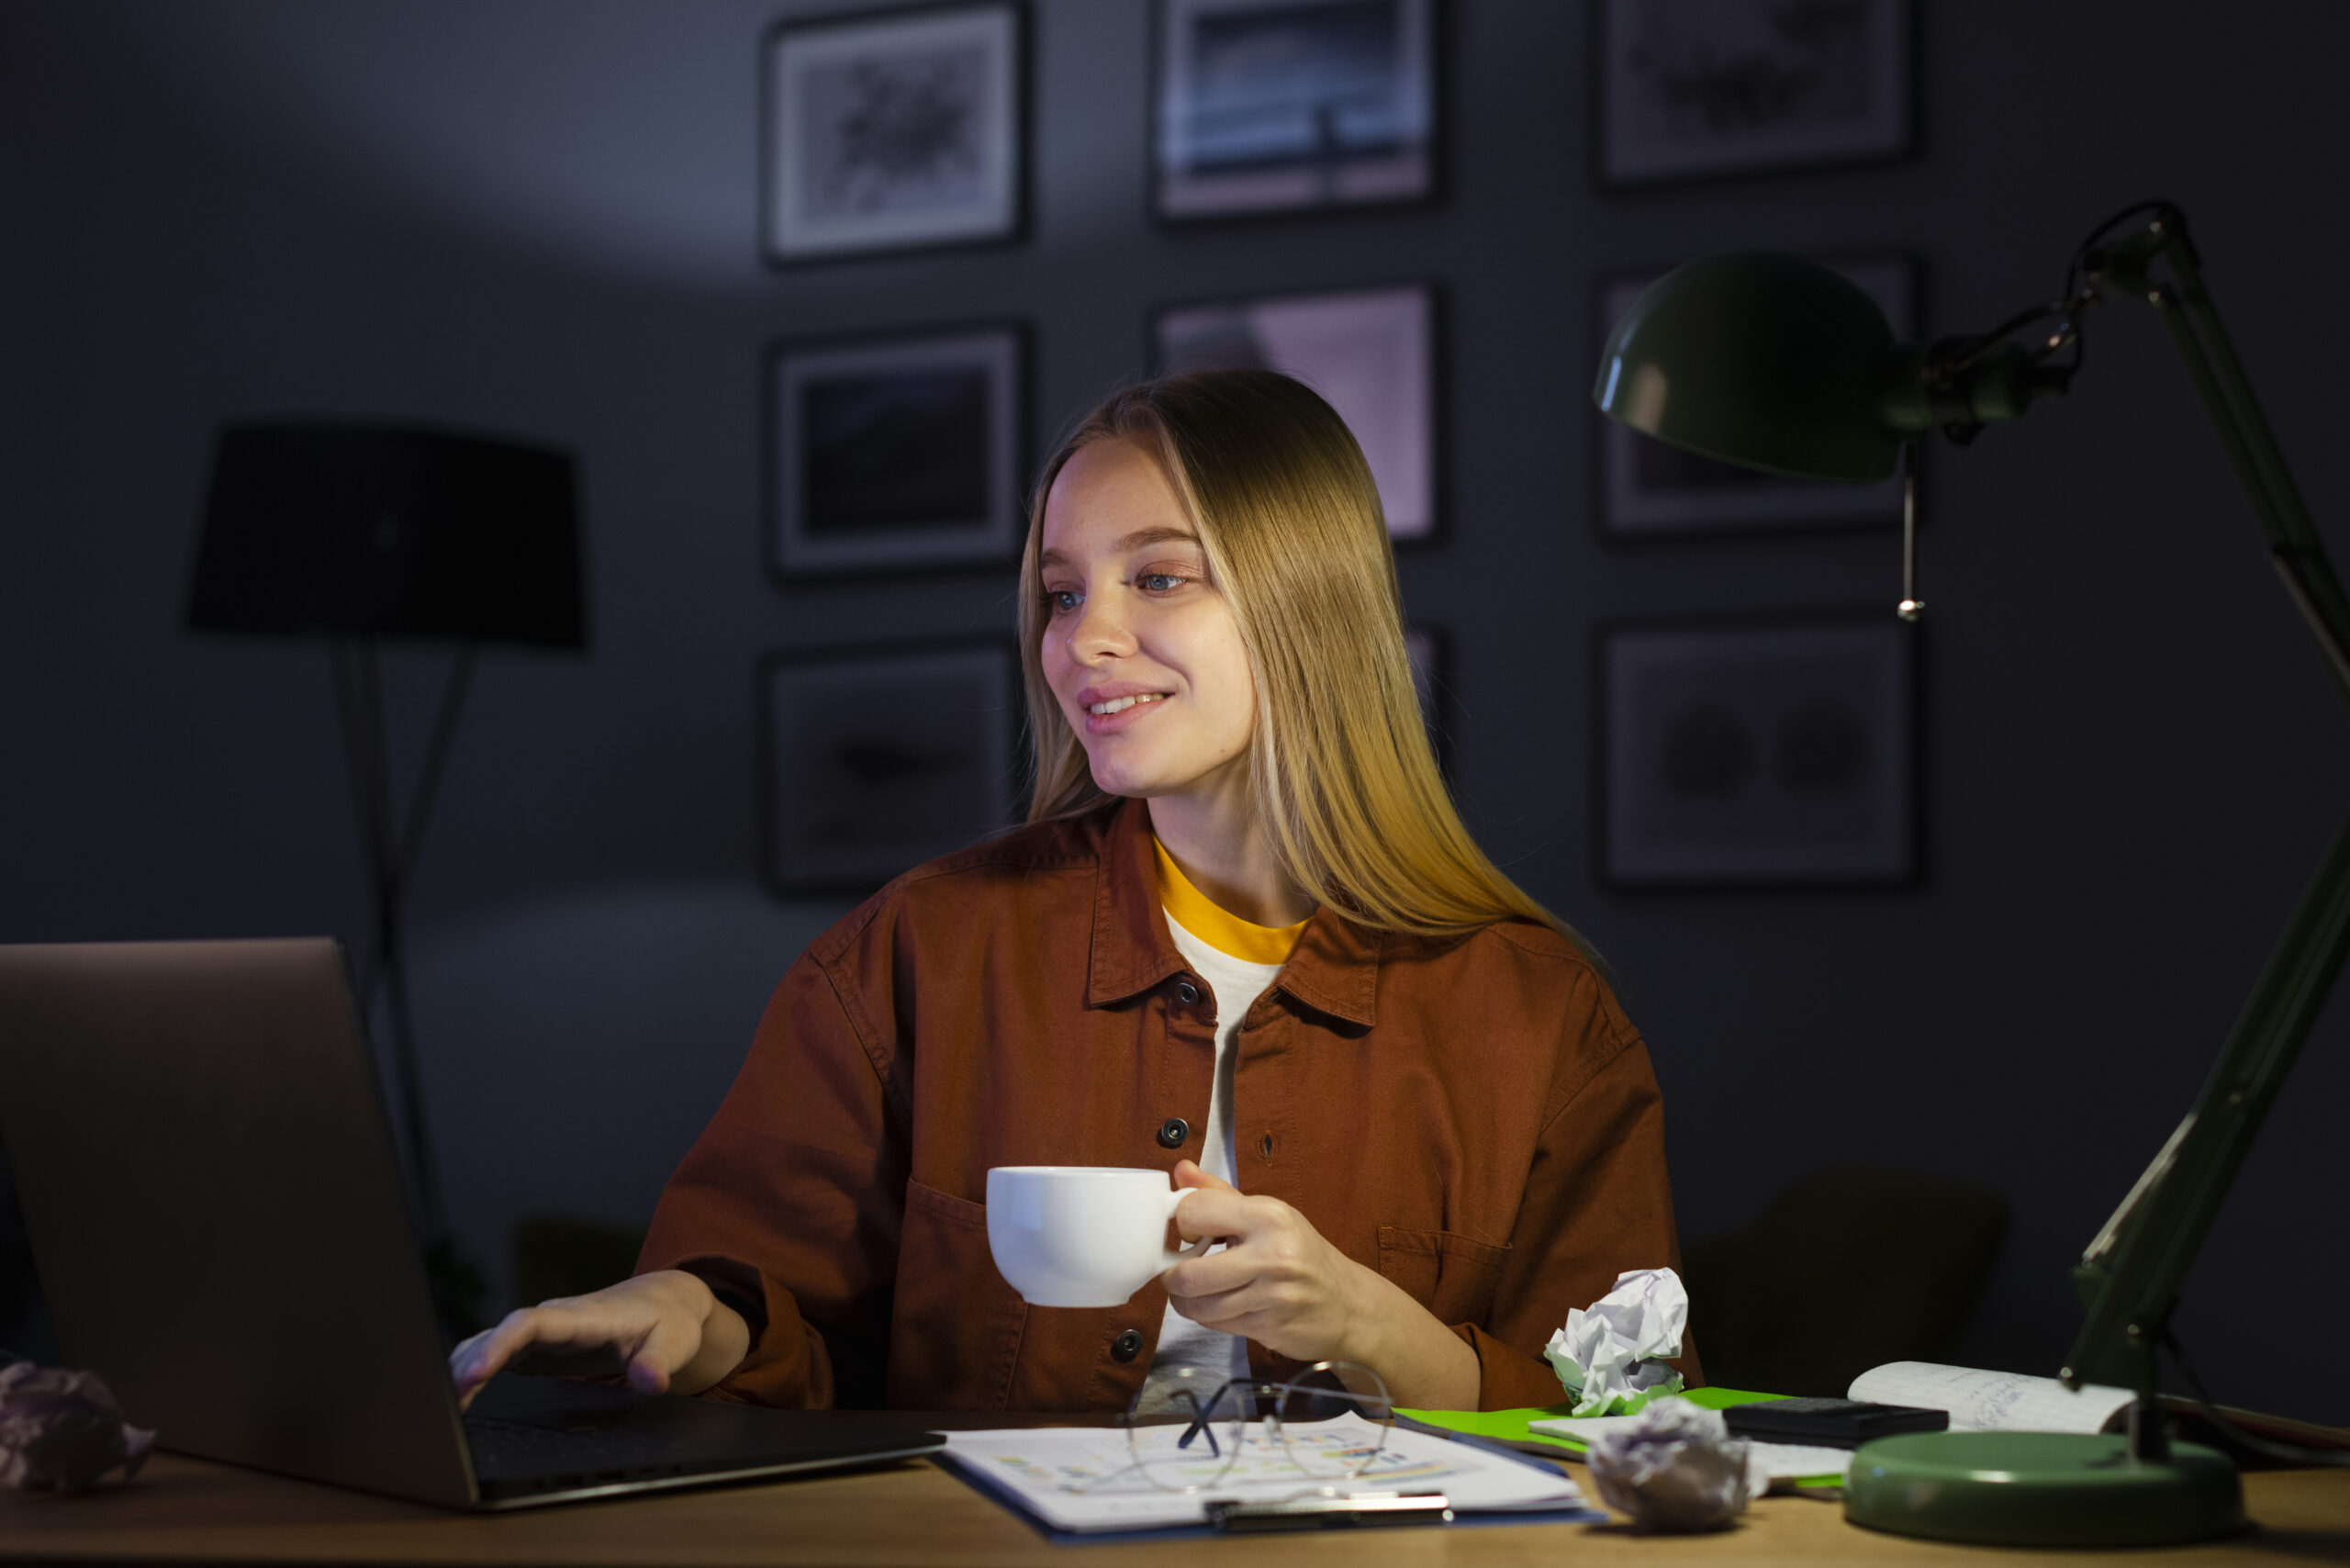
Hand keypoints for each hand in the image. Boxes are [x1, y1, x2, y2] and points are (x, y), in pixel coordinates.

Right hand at [446, 1269, 749, 1412]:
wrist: (665, 1302)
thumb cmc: (669, 1322)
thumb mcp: (675, 1342)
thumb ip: (660, 1362)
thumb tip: (649, 1382)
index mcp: (583, 1317)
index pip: (531, 1323)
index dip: (501, 1344)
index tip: (477, 1371)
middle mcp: (555, 1320)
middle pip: (500, 1334)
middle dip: (470, 1363)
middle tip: (446, 1403)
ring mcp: (543, 1333)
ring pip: (491, 1341)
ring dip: (465, 1367)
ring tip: (442, 1405)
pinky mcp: (539, 1348)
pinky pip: (497, 1354)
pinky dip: (473, 1371)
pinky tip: (455, 1397)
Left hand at [1161, 1163, 1480, 1408]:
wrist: (1350, 1305)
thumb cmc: (1303, 1255)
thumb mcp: (1269, 1215)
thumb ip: (1219, 1193)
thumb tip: (1181, 1170)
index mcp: (1268, 1216)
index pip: (1194, 1211)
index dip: (1183, 1223)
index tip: (1191, 1231)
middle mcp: (1271, 1254)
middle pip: (1188, 1273)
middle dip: (1173, 1276)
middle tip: (1180, 1271)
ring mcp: (1271, 1295)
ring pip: (1196, 1306)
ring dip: (1187, 1301)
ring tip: (1198, 1291)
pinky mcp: (1268, 1327)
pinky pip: (1215, 1325)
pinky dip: (1208, 1318)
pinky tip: (1222, 1306)